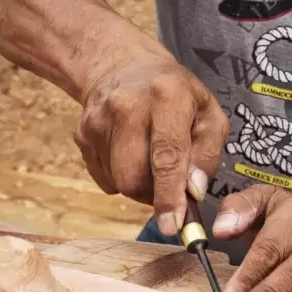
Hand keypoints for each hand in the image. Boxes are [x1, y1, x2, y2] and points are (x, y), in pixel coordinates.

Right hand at [74, 44, 228, 235]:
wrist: (124, 66)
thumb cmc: (177, 94)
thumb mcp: (209, 113)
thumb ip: (209, 153)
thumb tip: (193, 191)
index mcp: (168, 96)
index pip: (166, 156)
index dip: (169, 196)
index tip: (173, 226)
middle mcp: (128, 106)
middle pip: (135, 177)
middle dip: (155, 195)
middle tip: (170, 186)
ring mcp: (99, 120)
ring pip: (119, 182)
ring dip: (140, 187)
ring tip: (152, 163)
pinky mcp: (82, 133)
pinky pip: (104, 178)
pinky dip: (121, 178)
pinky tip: (132, 154)